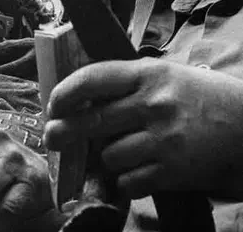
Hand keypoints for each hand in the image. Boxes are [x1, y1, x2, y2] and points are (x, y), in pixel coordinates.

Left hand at [44, 58, 242, 199]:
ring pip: (108, 156)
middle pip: (90, 122)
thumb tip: (77, 100)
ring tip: (120, 154)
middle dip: (63, 134)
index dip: (63, 94)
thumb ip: (126, 85)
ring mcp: (164, 139)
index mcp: (149, 75)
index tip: (54, 106)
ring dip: (106, 160)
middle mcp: (154, 104)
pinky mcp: (173, 170)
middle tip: (53, 139)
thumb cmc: (201, 100)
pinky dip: (127, 182)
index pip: (91, 79)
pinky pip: (128, 182)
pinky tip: (138, 172)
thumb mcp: (166, 77)